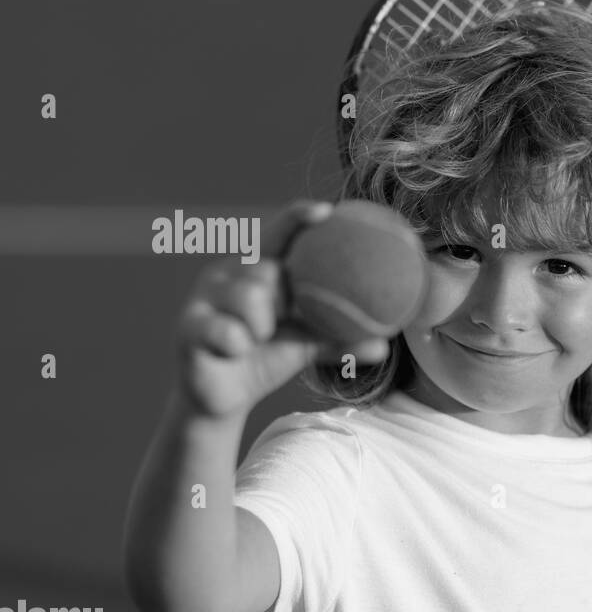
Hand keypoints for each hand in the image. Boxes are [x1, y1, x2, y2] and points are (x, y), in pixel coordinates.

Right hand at [174, 200, 391, 419]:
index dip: (298, 219)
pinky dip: (236, 341)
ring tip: (257, 338)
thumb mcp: (305, 346)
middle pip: (265, 268)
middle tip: (280, 318)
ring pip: (247, 296)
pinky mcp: (188, 326)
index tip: (326, 211)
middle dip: (279, 296)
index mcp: (258, 271)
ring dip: (260, 324)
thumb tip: (384, 346)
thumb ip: (338, 339)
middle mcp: (228, 275)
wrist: (221, 400)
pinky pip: (223, 329)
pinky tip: (236, 349)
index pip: (279, 237)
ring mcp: (205, 298)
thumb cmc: (265, 359)